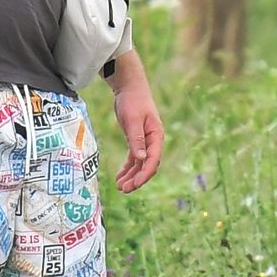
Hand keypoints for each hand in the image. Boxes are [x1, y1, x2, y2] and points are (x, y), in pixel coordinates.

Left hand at [108, 54, 164, 193]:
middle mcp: (153, 141)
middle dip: (137, 179)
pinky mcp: (136, 140)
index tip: (134, 185)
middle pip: (148, 165)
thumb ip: (136, 139)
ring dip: (131, 176)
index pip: (153, 159)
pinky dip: (128, 168)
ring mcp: (145, 141)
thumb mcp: (133, 119)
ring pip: (140, 164)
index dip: (144, 174)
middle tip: (124, 189)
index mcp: (156, 136)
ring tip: (120, 187)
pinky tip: (120, 176)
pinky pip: (134, 158)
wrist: (129, 87)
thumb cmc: (133, 100)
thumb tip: (141, 158)